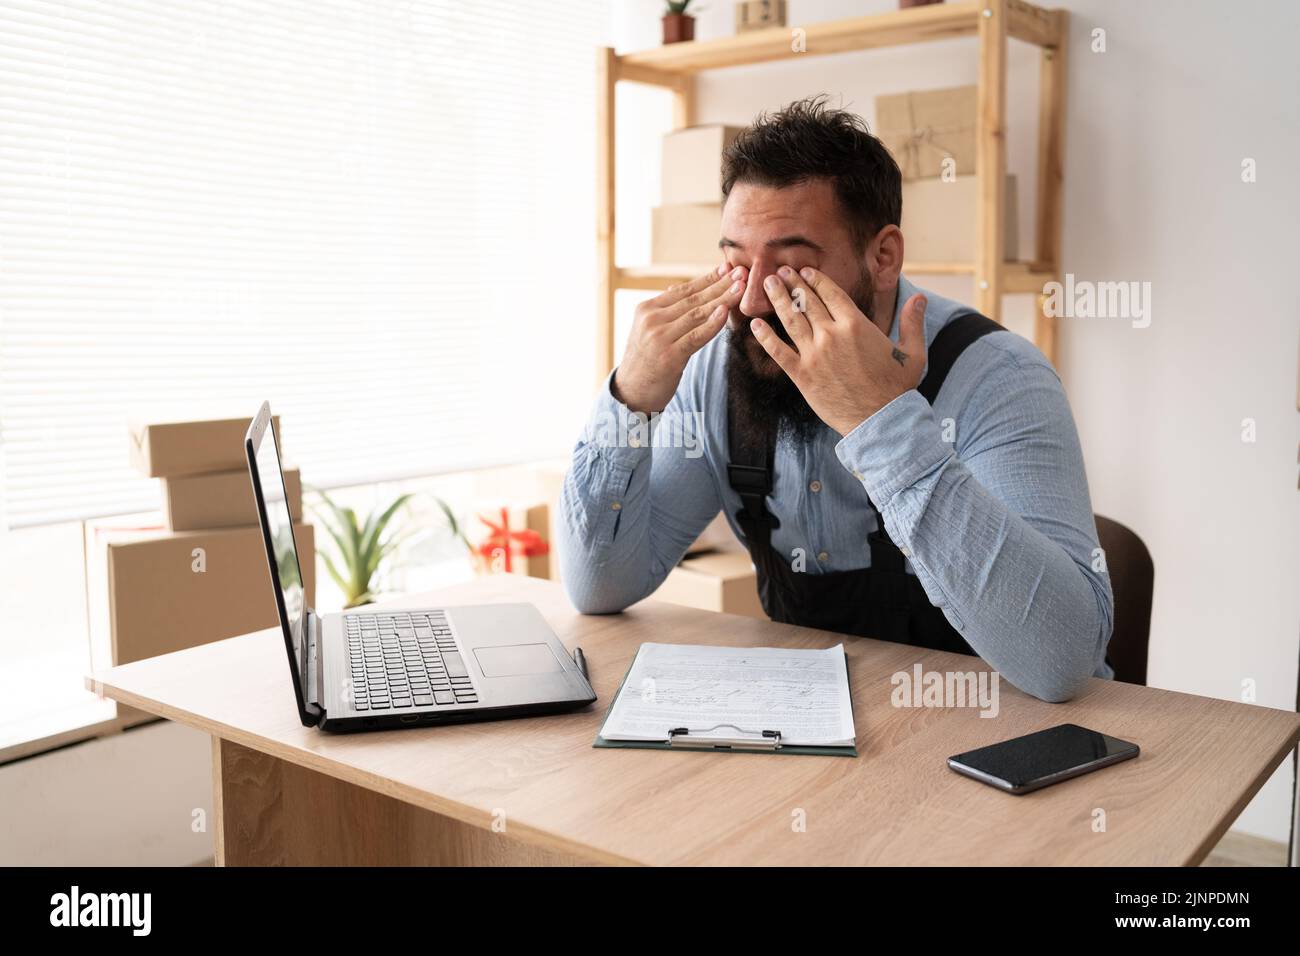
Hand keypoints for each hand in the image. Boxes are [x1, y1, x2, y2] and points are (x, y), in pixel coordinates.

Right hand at [612, 263, 746, 412]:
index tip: (727, 268)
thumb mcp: (648, 330)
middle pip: (693, 299)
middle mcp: (651, 320)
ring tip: (741, 288)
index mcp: (646, 309)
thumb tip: (675, 289)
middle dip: (720, 285)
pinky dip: (712, 324)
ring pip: (697, 314)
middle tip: (741, 273)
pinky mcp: (669, 357)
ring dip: (722, 300)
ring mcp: (659, 338)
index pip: (683, 290)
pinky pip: (696, 336)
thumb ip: (664, 311)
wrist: (631, 391)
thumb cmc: (645, 360)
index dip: (708, 278)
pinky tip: (725, 312)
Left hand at [751, 266, 926, 435]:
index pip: (830, 293)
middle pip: (806, 301)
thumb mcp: (913, 353)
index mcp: (856, 324)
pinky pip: (778, 352)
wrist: (880, 420)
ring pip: (791, 320)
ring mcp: (815, 354)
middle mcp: (832, 334)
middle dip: (792, 283)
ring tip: (767, 285)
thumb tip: (920, 298)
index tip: (804, 271)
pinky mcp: (802, 375)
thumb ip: (913, 323)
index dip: (815, 279)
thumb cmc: (897, 388)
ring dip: (777, 299)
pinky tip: (755, 324)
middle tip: (779, 271)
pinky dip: (765, 337)